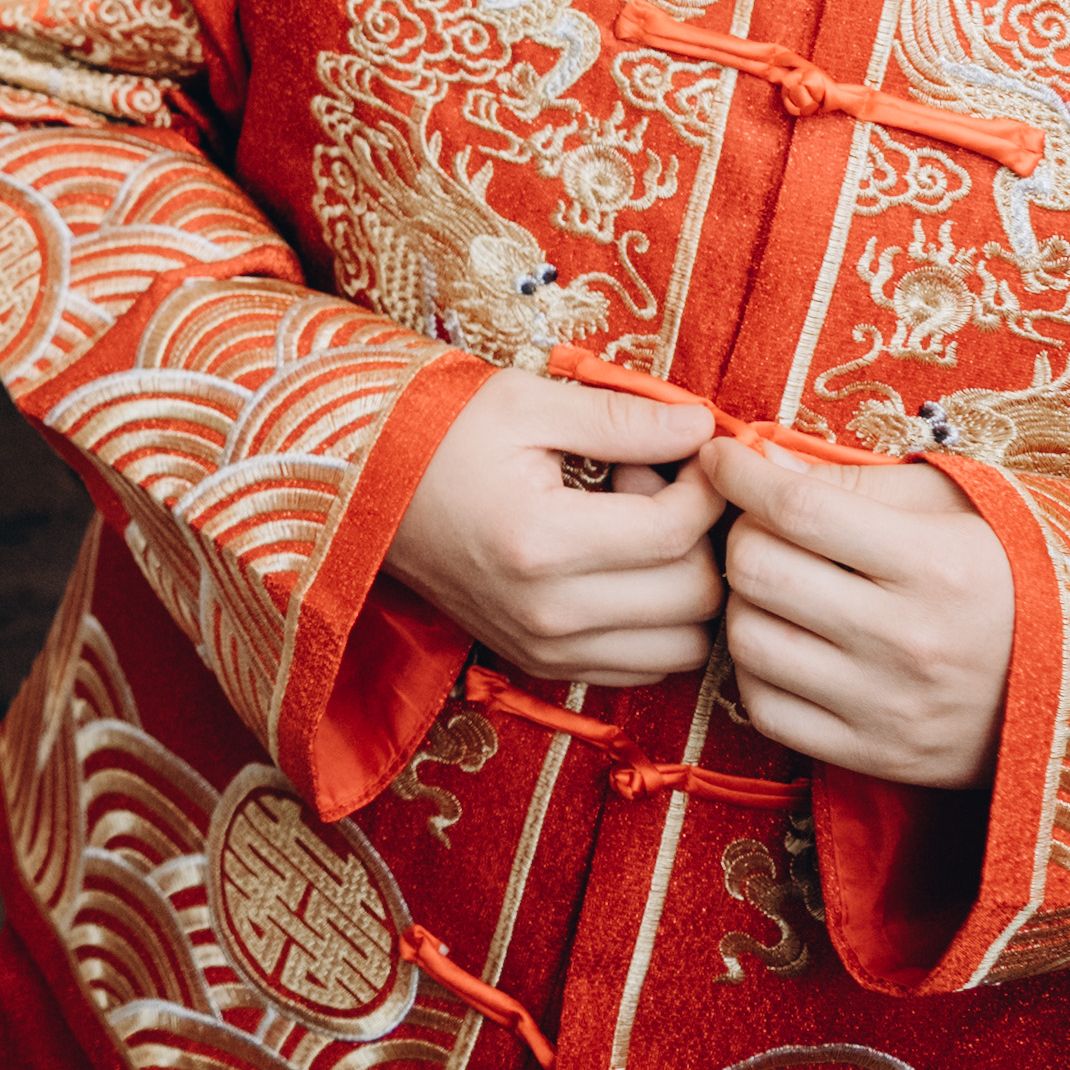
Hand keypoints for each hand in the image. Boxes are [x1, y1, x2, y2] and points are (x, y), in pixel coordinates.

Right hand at [383, 370, 725, 686]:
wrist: (362, 489)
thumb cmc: (439, 432)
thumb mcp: (527, 403)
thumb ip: (623, 419)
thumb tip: (704, 430)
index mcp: (540, 542)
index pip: (675, 533)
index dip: (707, 486)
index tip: (698, 449)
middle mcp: (545, 614)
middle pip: (693, 598)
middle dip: (699, 534)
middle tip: (658, 482)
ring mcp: (542, 649)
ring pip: (681, 646)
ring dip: (683, 585)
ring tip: (639, 527)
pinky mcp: (539, 664)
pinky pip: (643, 667)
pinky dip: (657, 621)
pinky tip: (621, 565)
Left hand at [702, 437, 1013, 789]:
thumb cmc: (1009, 579)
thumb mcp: (955, 510)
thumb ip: (854, 482)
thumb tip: (757, 460)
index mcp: (935, 565)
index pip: (799, 509)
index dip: (739, 474)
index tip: (721, 457)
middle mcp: (908, 641)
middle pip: (759, 571)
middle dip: (740, 534)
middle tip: (757, 525)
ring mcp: (888, 707)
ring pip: (749, 640)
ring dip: (744, 603)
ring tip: (776, 587)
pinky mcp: (876, 757)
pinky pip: (766, 710)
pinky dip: (757, 672)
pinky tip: (788, 645)